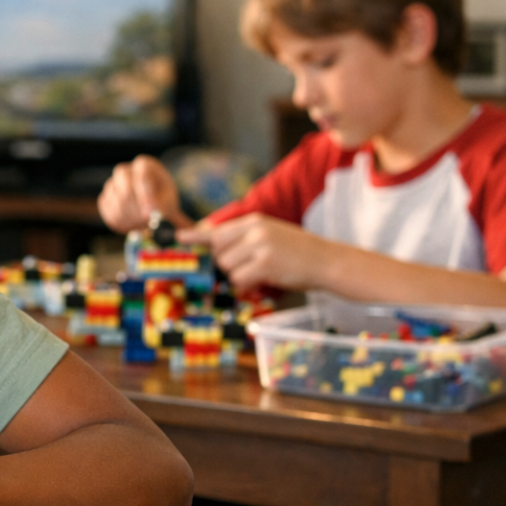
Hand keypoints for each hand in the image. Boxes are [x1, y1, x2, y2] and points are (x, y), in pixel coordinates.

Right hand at [98, 154, 190, 232]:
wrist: (152, 207)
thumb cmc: (163, 200)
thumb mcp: (168, 200)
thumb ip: (161, 205)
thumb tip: (148, 213)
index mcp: (144, 165)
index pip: (141, 174)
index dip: (144, 194)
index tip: (149, 213)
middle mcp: (125, 171)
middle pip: (124, 185)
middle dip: (136, 207)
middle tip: (146, 222)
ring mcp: (112, 183)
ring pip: (116, 201)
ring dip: (131, 218)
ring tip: (144, 224)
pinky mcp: (104, 198)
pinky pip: (108, 212)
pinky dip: (120, 223)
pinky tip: (133, 225)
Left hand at [183, 212, 335, 291]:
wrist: (327, 260)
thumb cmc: (298, 252)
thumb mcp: (271, 235)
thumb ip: (245, 238)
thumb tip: (216, 249)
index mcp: (254, 221)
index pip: (217, 230)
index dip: (197, 238)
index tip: (177, 238)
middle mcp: (254, 230)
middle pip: (219, 252)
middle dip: (228, 265)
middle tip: (250, 267)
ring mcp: (260, 245)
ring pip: (228, 268)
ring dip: (240, 276)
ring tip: (262, 272)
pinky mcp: (265, 262)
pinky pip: (240, 279)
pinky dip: (248, 284)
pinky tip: (265, 280)